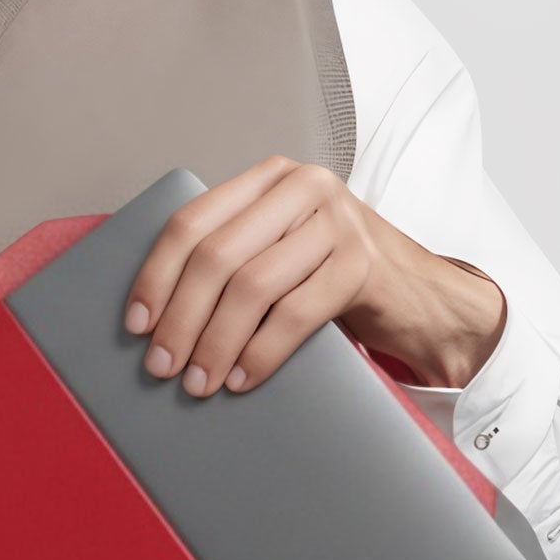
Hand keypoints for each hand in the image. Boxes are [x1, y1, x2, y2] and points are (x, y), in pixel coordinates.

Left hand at [124, 155, 508, 396]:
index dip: (156, 275)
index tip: (136, 324)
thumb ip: (233, 259)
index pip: (192, 222)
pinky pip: (295, 314)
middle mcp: (303, 187)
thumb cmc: (335, 278)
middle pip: (217, 255)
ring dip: (215, 342)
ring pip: (252, 286)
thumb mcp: (280, 251)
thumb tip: (155, 318)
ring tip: (197, 381)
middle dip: (181, 317)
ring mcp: (337, 222)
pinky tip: (241, 379)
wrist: (423, 297)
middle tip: (161, 366)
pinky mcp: (363, 264)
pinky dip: (261, 353)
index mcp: (269, 178)